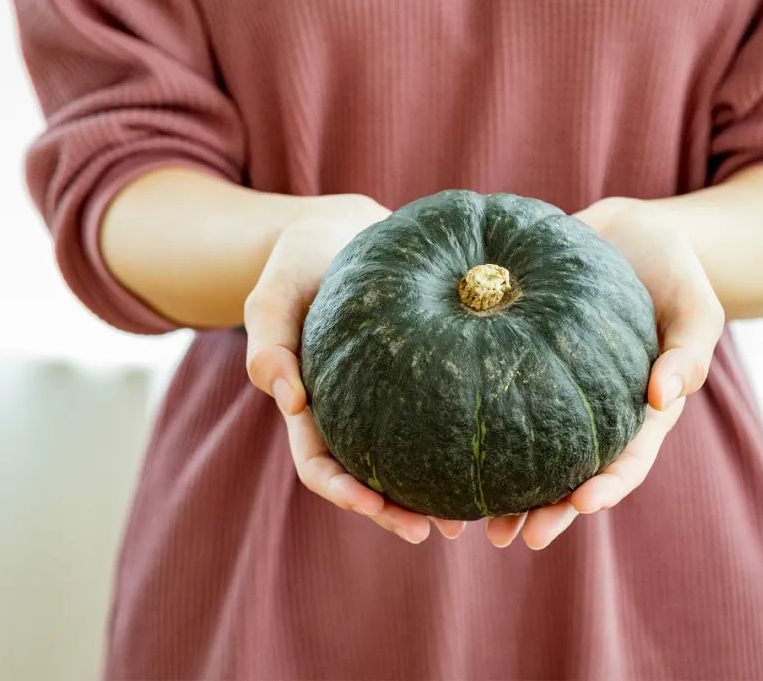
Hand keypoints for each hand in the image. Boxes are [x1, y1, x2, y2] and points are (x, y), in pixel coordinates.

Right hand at [245, 193, 467, 543]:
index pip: (319, 464)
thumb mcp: (274, 293)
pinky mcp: (419, 376)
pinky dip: (457, 444)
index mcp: (309, 405)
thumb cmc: (301, 262)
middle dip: (394, 511)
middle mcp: (348, 412)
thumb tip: (287, 400)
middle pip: (367, 478)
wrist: (341, 232)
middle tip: (435, 531)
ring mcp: (384, 398)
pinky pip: (438, 417)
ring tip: (471, 518)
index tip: (370, 505)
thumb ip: (267, 340)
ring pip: (406, 460)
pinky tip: (494, 454)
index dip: (342, 491)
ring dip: (431, 494)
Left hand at [485, 197, 724, 549]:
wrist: (629, 231)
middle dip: (544, 511)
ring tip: (464, 521)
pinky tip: (435, 443)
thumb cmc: (672, 270)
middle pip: (570, 474)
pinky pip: (496, 400)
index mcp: (638, 412)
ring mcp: (556, 392)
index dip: (604, 488)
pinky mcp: (521, 363)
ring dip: (502, 492)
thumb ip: (691, 350)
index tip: (580, 503)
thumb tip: (663, 398)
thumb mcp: (696, 305)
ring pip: (529, 452)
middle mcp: (594, 412)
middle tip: (510, 538)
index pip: (625, 463)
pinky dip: (474, 428)